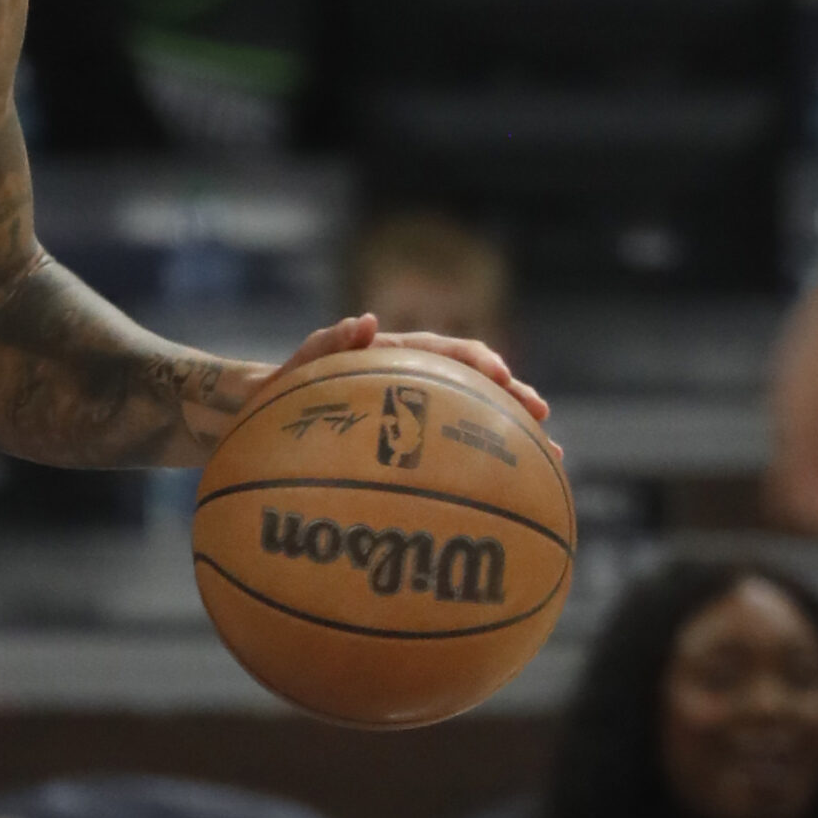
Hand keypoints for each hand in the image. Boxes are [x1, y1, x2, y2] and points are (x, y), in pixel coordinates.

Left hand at [262, 314, 557, 453]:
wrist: (267, 416)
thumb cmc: (283, 388)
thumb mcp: (300, 363)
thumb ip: (330, 342)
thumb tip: (367, 321)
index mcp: (394, 358)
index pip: (444, 352)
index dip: (476, 361)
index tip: (501, 376)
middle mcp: (413, 383)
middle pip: (473, 385)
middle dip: (512, 397)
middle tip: (542, 415)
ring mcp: (415, 415)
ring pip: (473, 420)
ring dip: (510, 434)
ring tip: (551, 457)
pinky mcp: (411, 445)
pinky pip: (451, 454)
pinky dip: (481, 469)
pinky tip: (508, 497)